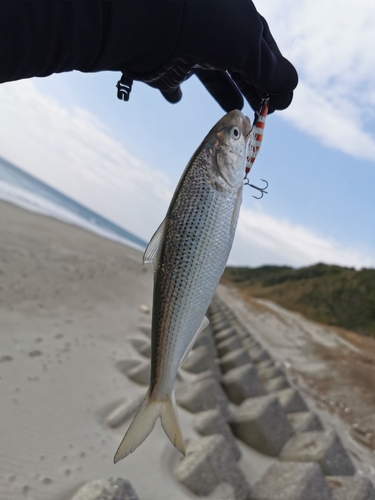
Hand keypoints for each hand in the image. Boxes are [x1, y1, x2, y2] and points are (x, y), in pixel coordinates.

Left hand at [127, 0, 297, 111]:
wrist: (152, 24)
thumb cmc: (208, 27)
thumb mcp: (249, 46)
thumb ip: (272, 71)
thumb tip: (290, 91)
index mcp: (239, 21)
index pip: (264, 50)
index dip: (275, 76)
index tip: (280, 103)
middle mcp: (216, 33)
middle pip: (240, 65)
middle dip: (254, 87)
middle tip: (262, 112)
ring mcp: (190, 49)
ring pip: (211, 76)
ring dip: (225, 93)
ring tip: (236, 111)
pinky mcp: (166, 66)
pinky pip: (172, 81)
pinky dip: (175, 91)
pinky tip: (177, 98)